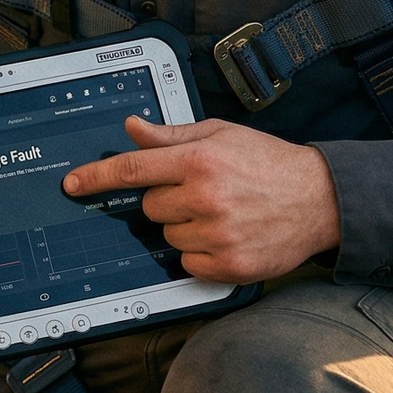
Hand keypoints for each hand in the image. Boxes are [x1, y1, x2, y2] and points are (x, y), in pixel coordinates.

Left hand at [60, 117, 341, 285]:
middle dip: (167, 200)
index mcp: (199, 161)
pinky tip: (227, 235)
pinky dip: (200, 252)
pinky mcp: (228, 265)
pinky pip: (187, 262)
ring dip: (185, 227)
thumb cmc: (269, 163)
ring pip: (167, 236)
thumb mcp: (221, 135)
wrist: (320, 199)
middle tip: (201, 191)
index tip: (72, 184)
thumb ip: (172, 136)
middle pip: (149, 207)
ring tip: (221, 212)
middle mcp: (204, 197)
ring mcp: (216, 234)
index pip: (132, 169)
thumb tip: (133, 128)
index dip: (96, 177)